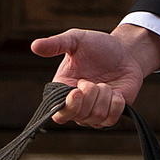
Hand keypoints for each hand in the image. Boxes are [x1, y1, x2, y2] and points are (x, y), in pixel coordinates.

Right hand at [31, 25, 159, 126]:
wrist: (126, 52)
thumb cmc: (98, 46)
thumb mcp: (76, 40)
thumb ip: (56, 44)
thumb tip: (34, 46)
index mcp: (63, 91)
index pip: (59, 113)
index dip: (69, 106)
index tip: (77, 90)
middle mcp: (77, 106)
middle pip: (78, 116)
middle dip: (89, 94)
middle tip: (93, 80)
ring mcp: (94, 113)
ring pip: (96, 116)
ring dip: (104, 95)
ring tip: (105, 83)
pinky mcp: (111, 116)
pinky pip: (112, 119)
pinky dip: (116, 103)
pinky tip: (116, 92)